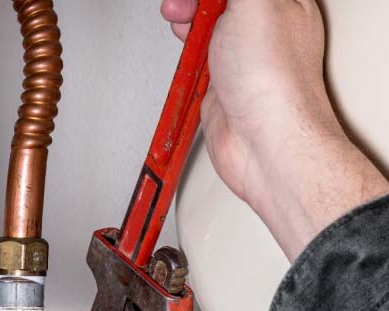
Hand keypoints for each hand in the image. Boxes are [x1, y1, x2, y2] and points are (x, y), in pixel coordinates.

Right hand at [161, 0, 388, 259]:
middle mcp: (264, 28)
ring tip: (180, 20)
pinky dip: (186, 52)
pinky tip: (184, 49)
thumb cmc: (272, 83)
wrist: (262, 143)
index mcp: (284, 1)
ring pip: (208, 25)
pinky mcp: (222, 84)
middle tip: (185, 5)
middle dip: (197, 0)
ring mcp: (242, 58)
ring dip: (188, 19)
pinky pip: (200, 58)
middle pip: (222, 3)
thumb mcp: (253, 4)